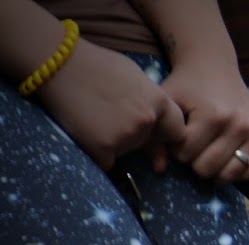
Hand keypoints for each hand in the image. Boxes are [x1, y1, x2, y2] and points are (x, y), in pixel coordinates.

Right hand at [32, 39, 184, 170]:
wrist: (56, 64)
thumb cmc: (96, 66)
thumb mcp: (135, 77)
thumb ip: (154, 103)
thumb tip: (164, 131)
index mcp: (159, 102)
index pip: (177, 132)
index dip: (163, 132)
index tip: (151, 129)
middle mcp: (146, 122)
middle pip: (150, 143)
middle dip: (138, 137)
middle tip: (112, 116)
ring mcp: (125, 137)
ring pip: (128, 152)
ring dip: (116, 143)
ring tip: (95, 118)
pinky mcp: (103, 149)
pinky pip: (108, 161)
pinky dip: (98, 152)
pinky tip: (86, 131)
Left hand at [155, 53, 248, 180]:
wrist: (214, 66)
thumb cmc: (188, 85)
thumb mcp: (168, 101)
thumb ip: (159, 133)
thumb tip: (161, 168)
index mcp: (213, 115)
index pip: (186, 154)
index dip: (176, 149)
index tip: (178, 137)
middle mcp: (238, 125)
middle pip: (207, 167)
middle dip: (194, 160)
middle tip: (194, 145)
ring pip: (230, 174)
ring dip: (215, 169)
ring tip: (209, 153)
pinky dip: (243, 173)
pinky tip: (231, 162)